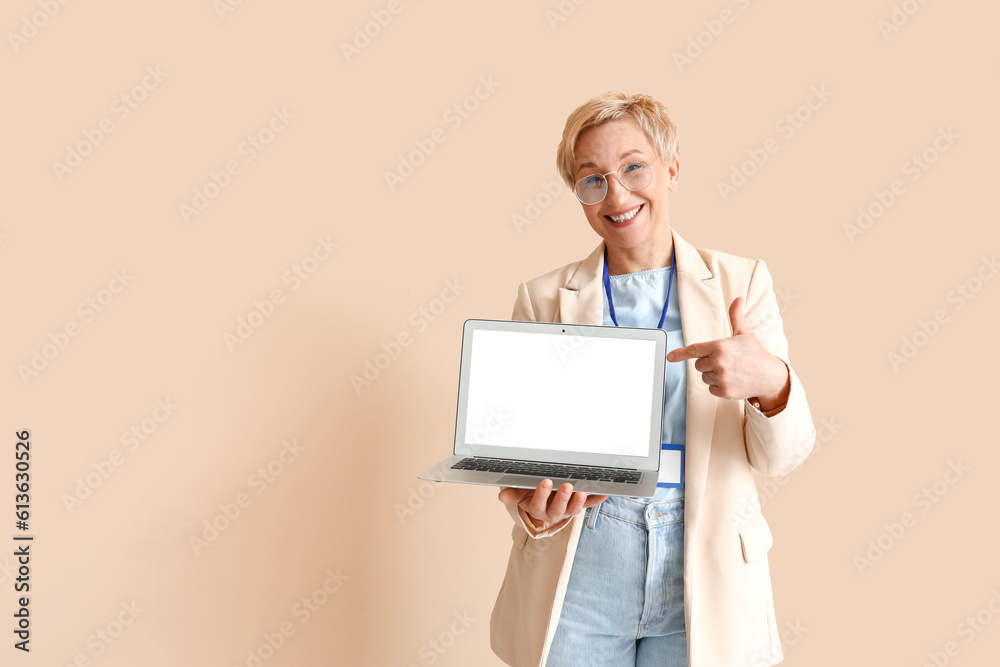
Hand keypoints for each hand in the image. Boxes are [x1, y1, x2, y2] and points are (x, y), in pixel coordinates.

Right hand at [498, 479, 606, 527]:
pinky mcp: (578, 506)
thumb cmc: (531, 493)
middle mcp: (553, 512)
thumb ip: (513, 493)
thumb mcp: (520, 493)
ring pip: (573, 509)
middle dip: (563, 498)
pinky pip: (588, 504)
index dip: (542, 495)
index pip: (539, 504)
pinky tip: (603, 494)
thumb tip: (502, 496)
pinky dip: (596, 500)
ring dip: (578, 501)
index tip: (545, 482)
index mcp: (538, 509)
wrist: (544, 499)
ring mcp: (567, 510)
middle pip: (558, 509)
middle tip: (566, 486)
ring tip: (581, 491)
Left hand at [667, 296, 789, 409]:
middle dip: (708, 363)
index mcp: (720, 346)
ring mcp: (721, 378)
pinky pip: (710, 388)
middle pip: (698, 365)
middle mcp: (719, 362)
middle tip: (725, 361)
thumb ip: (736, 317)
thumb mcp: (745, 334)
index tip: (670, 357)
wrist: (771, 376)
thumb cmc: (756, 353)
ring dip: (713, 374)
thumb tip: (738, 299)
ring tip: (730, 370)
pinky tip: (731, 380)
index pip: (695, 350)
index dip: (680, 353)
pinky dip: (718, 386)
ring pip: (704, 377)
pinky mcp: (724, 392)